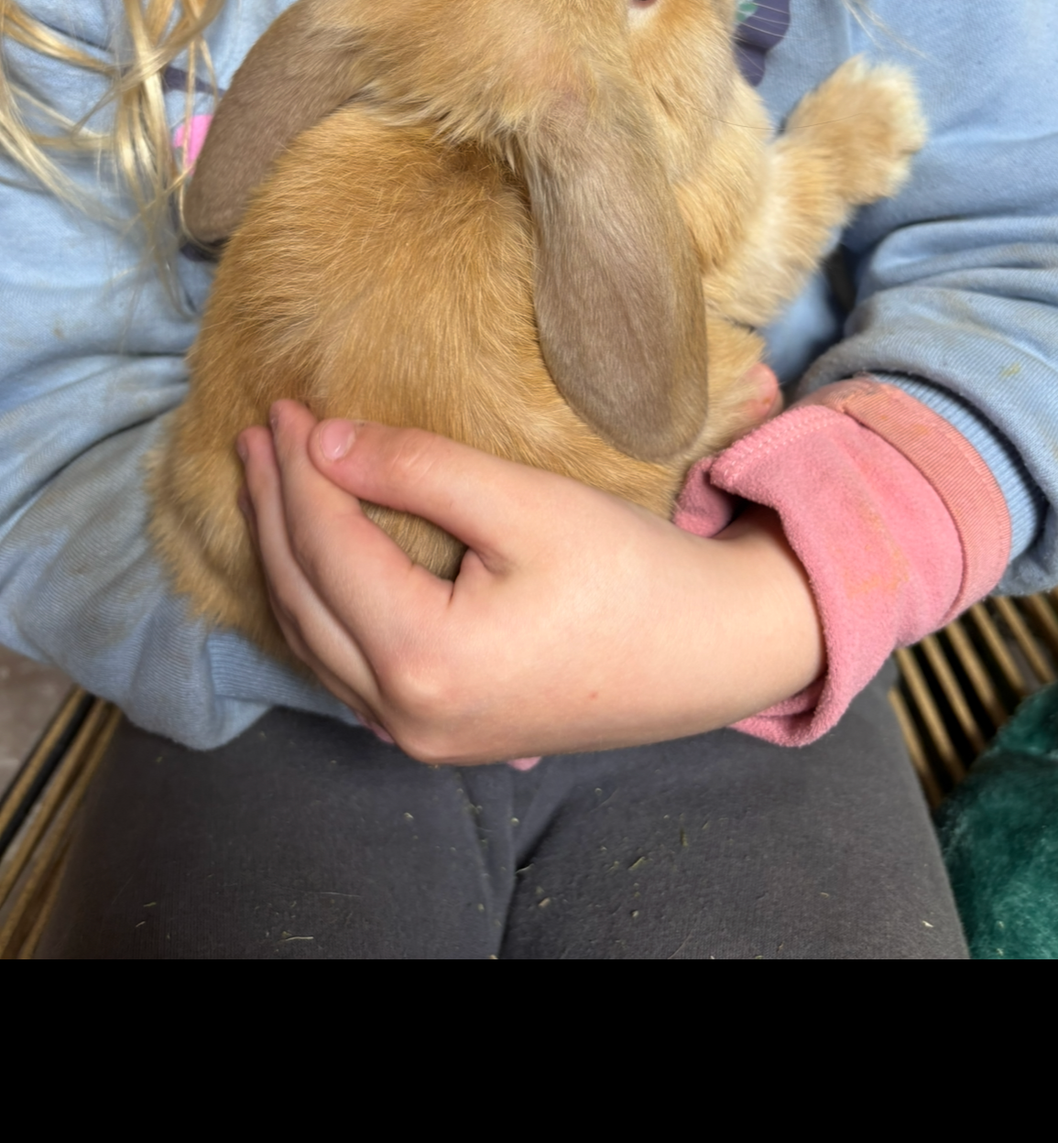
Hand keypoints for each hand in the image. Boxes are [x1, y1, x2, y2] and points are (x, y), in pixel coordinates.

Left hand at [237, 396, 824, 766]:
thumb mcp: (527, 504)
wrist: (714, 653)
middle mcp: (404, 716)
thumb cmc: (633, 574)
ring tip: (271, 486)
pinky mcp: (440, 737)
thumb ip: (419, 470)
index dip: (297, 469)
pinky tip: (314, 564)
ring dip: (285, 560)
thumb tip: (321, 443)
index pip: (324, 546)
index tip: (282, 405)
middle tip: (258, 435)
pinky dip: (317, 608)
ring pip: (314, 642)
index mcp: (422, 658)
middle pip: (303, 597)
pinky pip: (345, 671)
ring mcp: (418, 738)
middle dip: (275, 510)